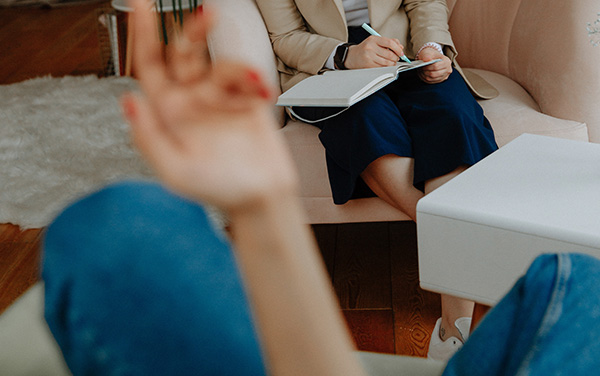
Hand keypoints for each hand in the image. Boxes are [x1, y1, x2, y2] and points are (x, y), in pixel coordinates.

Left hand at [122, 0, 298, 213]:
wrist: (261, 200)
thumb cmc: (217, 190)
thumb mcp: (175, 171)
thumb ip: (149, 137)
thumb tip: (129, 101)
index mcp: (169, 114)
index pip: (150, 66)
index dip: (144, 35)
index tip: (142, 6)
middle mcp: (192, 101)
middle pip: (185, 54)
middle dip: (192, 30)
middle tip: (205, 15)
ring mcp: (220, 99)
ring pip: (220, 63)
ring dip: (235, 66)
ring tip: (252, 82)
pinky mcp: (247, 100)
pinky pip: (248, 77)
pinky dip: (255, 80)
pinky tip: (262, 93)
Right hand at [344, 36, 404, 68]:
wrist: (352, 56)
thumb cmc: (366, 48)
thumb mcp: (376, 41)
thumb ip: (389, 42)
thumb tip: (401, 47)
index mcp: (373, 39)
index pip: (390, 43)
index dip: (398, 49)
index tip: (401, 52)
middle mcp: (370, 47)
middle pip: (389, 54)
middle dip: (396, 57)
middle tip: (397, 58)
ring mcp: (368, 56)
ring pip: (386, 62)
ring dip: (392, 63)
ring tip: (392, 62)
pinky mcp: (368, 65)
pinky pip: (381, 67)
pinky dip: (386, 67)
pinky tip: (385, 65)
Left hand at [417, 47, 451, 83]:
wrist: (431, 57)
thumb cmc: (430, 54)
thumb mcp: (428, 52)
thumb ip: (427, 55)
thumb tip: (427, 60)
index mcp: (447, 62)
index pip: (436, 67)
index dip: (428, 67)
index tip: (422, 65)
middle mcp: (447, 70)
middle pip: (434, 74)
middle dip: (425, 72)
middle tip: (420, 69)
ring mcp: (444, 76)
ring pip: (432, 79)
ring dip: (424, 75)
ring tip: (420, 71)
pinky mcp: (439, 80)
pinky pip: (431, 82)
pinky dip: (425, 78)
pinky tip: (422, 74)